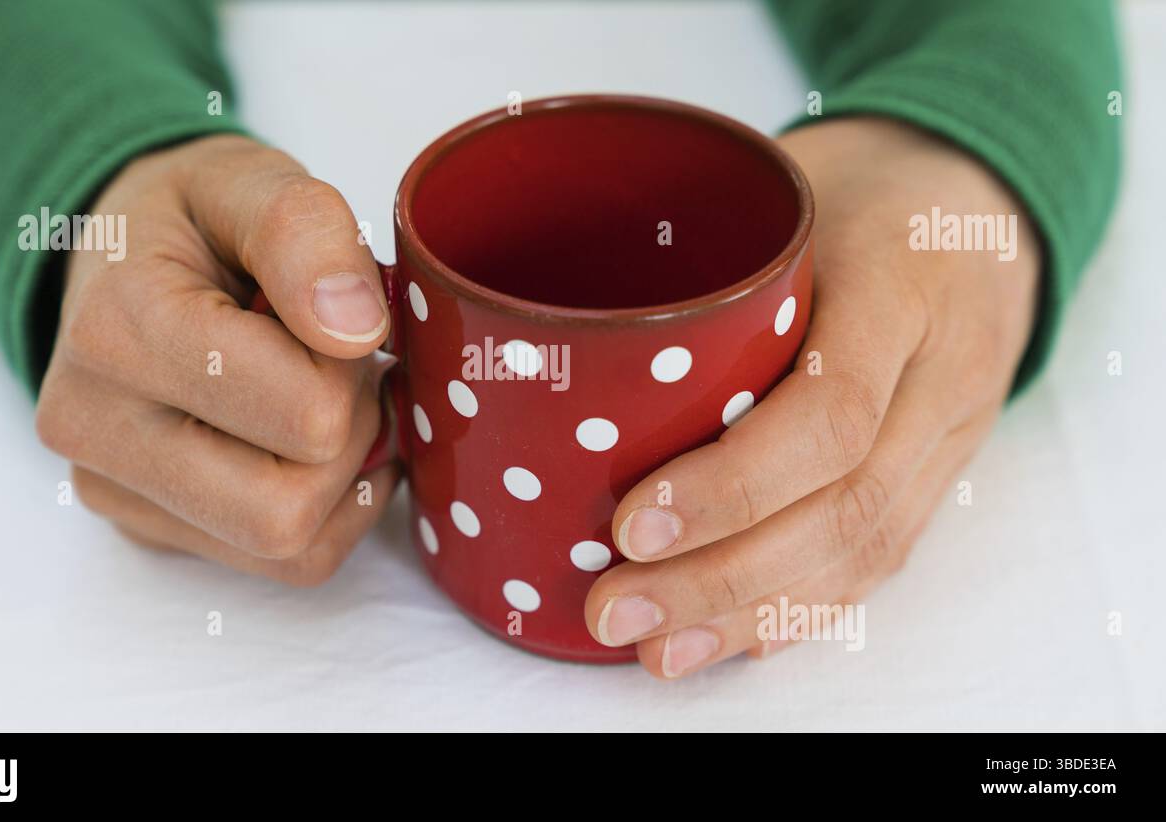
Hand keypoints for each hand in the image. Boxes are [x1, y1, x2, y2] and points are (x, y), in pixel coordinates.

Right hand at [36, 135, 397, 584]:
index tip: (335, 316)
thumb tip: (356, 329)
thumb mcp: (250, 180)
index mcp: (117, 330)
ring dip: (341, 478)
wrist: (122, 250)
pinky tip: (316, 446)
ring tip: (322, 399)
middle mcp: (93, 426)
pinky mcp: (143, 526)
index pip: (306, 414)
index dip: (354, 366)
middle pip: (288, 507)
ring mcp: (110, 487)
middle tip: (338, 367)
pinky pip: (279, 563)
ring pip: (288, 548)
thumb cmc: (195, 216)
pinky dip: (327, 512)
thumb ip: (304, 233)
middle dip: (349, 435)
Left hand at [584, 118, 1039, 676]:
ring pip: (864, 551)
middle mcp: (942, 374)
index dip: (732, 485)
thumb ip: (700, 253)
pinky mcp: (938, 470)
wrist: (975, 193)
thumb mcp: (786, 183)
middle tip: (616, 608)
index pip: (832, 412)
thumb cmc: (857, 184)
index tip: (630, 525)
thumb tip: (556, 331)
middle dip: (722, 578)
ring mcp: (952, 432)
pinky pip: (879, 555)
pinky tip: (729, 638)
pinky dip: (799, 608)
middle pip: (844, 508)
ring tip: (656, 647)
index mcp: (902, 284)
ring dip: (752, 613)